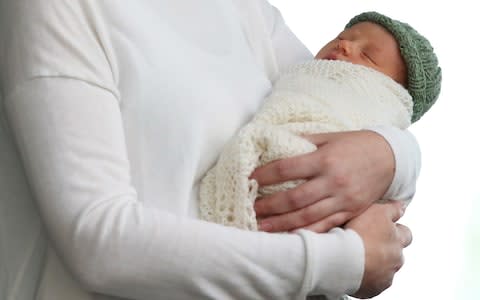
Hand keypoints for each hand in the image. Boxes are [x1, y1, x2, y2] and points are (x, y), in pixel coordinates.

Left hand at [251, 130, 394, 232]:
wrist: (390, 157)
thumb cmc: (355, 144)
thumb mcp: (329, 137)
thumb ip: (303, 141)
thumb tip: (274, 142)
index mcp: (325, 159)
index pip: (286, 169)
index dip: (265, 175)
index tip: (248, 178)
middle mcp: (333, 181)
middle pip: (294, 198)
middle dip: (269, 205)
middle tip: (249, 209)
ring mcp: (343, 199)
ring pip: (308, 216)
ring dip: (282, 224)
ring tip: (261, 227)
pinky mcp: (351, 212)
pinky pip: (326, 226)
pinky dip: (307, 233)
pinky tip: (290, 237)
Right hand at [345, 201, 411, 298]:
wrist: (340, 259)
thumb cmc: (355, 233)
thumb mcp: (375, 210)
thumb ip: (392, 209)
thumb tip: (403, 207)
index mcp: (397, 240)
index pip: (405, 234)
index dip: (395, 230)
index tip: (382, 228)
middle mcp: (396, 259)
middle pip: (396, 253)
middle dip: (385, 249)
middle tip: (367, 242)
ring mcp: (386, 276)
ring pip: (384, 269)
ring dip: (375, 263)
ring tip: (356, 256)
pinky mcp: (373, 289)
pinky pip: (372, 283)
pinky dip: (365, 277)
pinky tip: (353, 268)